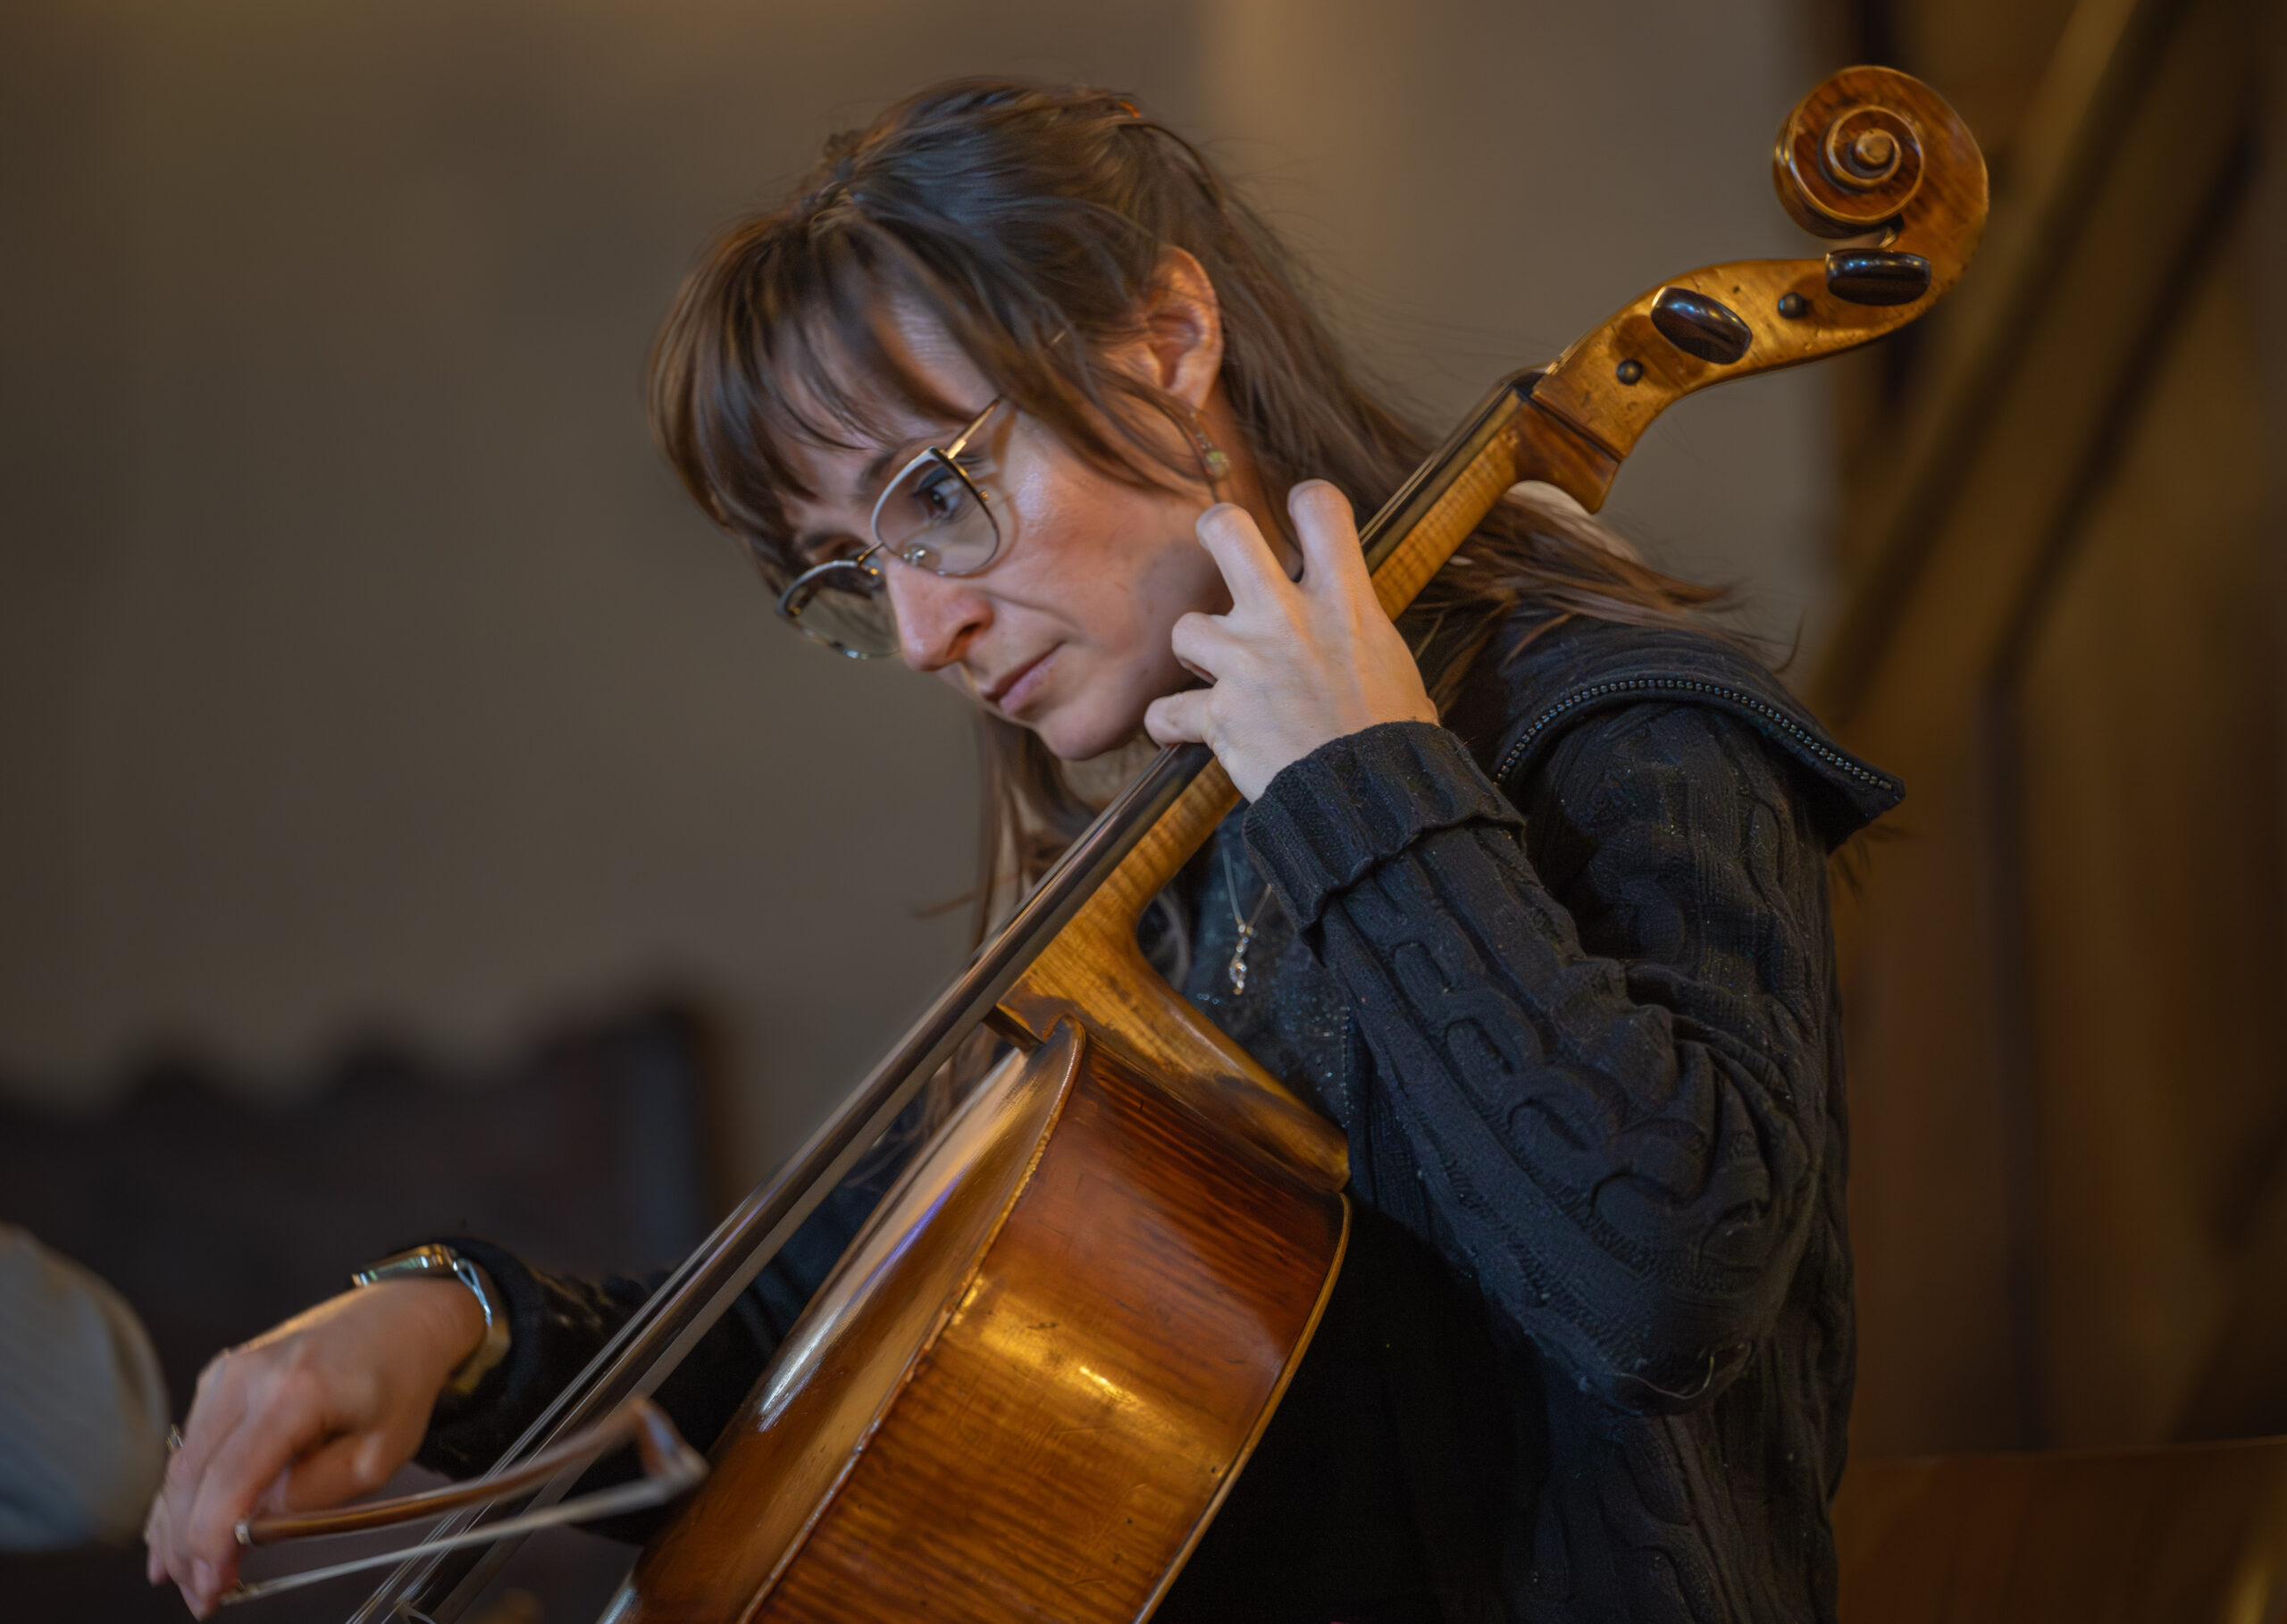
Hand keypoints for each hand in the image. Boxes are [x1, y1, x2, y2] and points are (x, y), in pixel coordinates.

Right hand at [144, 1280, 484, 1617]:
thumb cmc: (401, 1380)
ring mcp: (229, 1372)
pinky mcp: (222, 1376)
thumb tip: (254, 1525)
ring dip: (175, 1526)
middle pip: (190, 1478)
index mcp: (293, 1392)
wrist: (404, 1315)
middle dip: (185, 1548)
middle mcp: (247, 1377)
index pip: (229, 1482)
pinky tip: (176, 1532)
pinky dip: (182, 1492)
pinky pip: (191, 1444)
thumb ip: (316, 1494)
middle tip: (197, 1597)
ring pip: (181, 1464)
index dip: (210, 1545)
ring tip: (182, 1577)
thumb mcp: (382, 1453)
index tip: (211, 1589)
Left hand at [1145, 480, 1437, 799]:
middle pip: (1228, 532)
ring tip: (1211, 678)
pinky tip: (1183, 734)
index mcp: (1345, 604)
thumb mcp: (1394, 667)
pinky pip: (1165, 713)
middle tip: (1220, 549)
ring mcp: (1248, 664)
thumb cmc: (1394, 741)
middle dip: (1216, 532)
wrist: (1375, 800)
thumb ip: (1360, 636)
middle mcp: (1289, 620)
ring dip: (1195, 654)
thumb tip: (1354, 640)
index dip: (1306, 502)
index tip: (1300, 516)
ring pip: (1184, 628)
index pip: (1322, 509)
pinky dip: (1169, 725)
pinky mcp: (1219, 715)